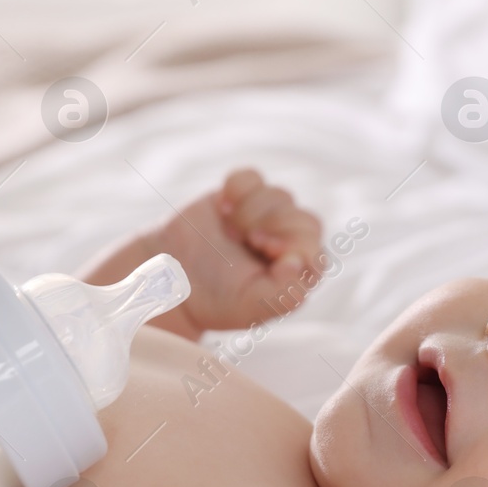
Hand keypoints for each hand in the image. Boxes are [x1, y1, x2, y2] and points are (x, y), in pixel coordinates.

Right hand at [151, 168, 324, 332]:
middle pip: (305, 221)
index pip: (315, 253)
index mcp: (297, 273)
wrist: (172, 279)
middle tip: (246, 240)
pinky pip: (251, 178)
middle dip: (274, 227)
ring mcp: (266, 217)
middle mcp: (287, 242)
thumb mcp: (251, 308)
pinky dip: (237, 188)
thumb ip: (283, 293)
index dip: (295, 245)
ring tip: (230, 232)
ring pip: (280, 197)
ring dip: (252, 213)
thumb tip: (297, 263)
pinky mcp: (240, 197)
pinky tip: (222, 209)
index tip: (263, 249)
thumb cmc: (216, 300)